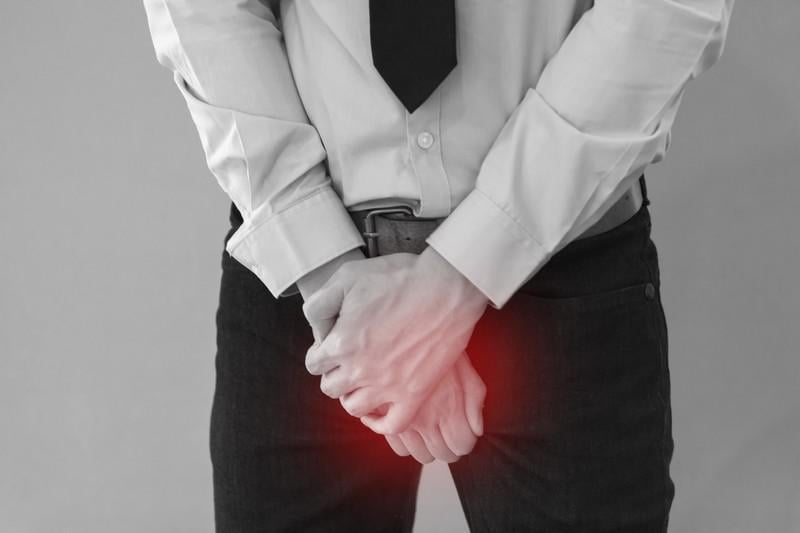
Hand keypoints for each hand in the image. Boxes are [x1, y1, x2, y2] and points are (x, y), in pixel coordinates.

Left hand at [303, 247, 489, 433]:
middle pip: (331, 388)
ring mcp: (388, 386)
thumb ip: (320, 304)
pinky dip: (380, 423)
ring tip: (363, 382)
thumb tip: (317, 330)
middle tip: (350, 360)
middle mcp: (360, 370)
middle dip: (335, 374)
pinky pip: (392, 425)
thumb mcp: (347, 276)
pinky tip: (379, 411)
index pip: (314, 364)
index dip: (322, 352)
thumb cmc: (399, 278)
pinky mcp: (414, 394)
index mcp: (341, 344)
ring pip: (354, 408)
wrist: (446, 288)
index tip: (335, 344)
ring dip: (353, 396)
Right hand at [383, 353, 485, 463]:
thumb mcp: (466, 370)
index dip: (465, 440)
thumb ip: (475, 401)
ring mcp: (401, 420)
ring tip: (428, 430)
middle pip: (442, 454)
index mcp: (450, 409)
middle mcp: (426, 420)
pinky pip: (398, 448)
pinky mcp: (381, 417)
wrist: (402, 329)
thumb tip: (477, 429)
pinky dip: (405, 442)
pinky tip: (409, 426)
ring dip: (426, 446)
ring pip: (419, 455)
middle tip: (446, 431)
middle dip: (448, 446)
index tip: (462, 432)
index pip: (462, 445)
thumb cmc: (438, 347)